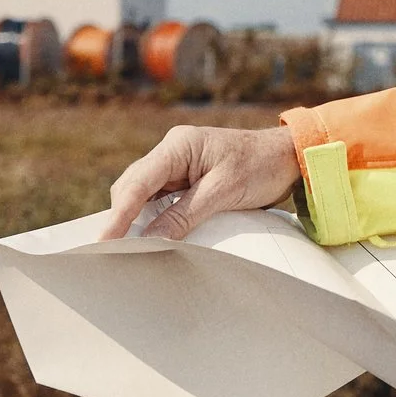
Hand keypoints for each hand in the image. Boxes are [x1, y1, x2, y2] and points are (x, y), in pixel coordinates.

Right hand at [98, 125, 300, 241]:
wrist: (291, 156)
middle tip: (113, 251)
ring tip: (129, 246)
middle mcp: (173, 151)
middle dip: (122, 216)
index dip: (119, 214)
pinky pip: (160, 198)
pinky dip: (154, 216)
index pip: (138, 182)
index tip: (104, 242)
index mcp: (179, 145)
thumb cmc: (263, 166)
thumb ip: (184, 215)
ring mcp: (178, 164)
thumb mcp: (224, 192)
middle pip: (133, 187)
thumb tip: (149, 240)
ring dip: (137, 217)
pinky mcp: (186, 177)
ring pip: (143, 193)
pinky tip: (153, 234)